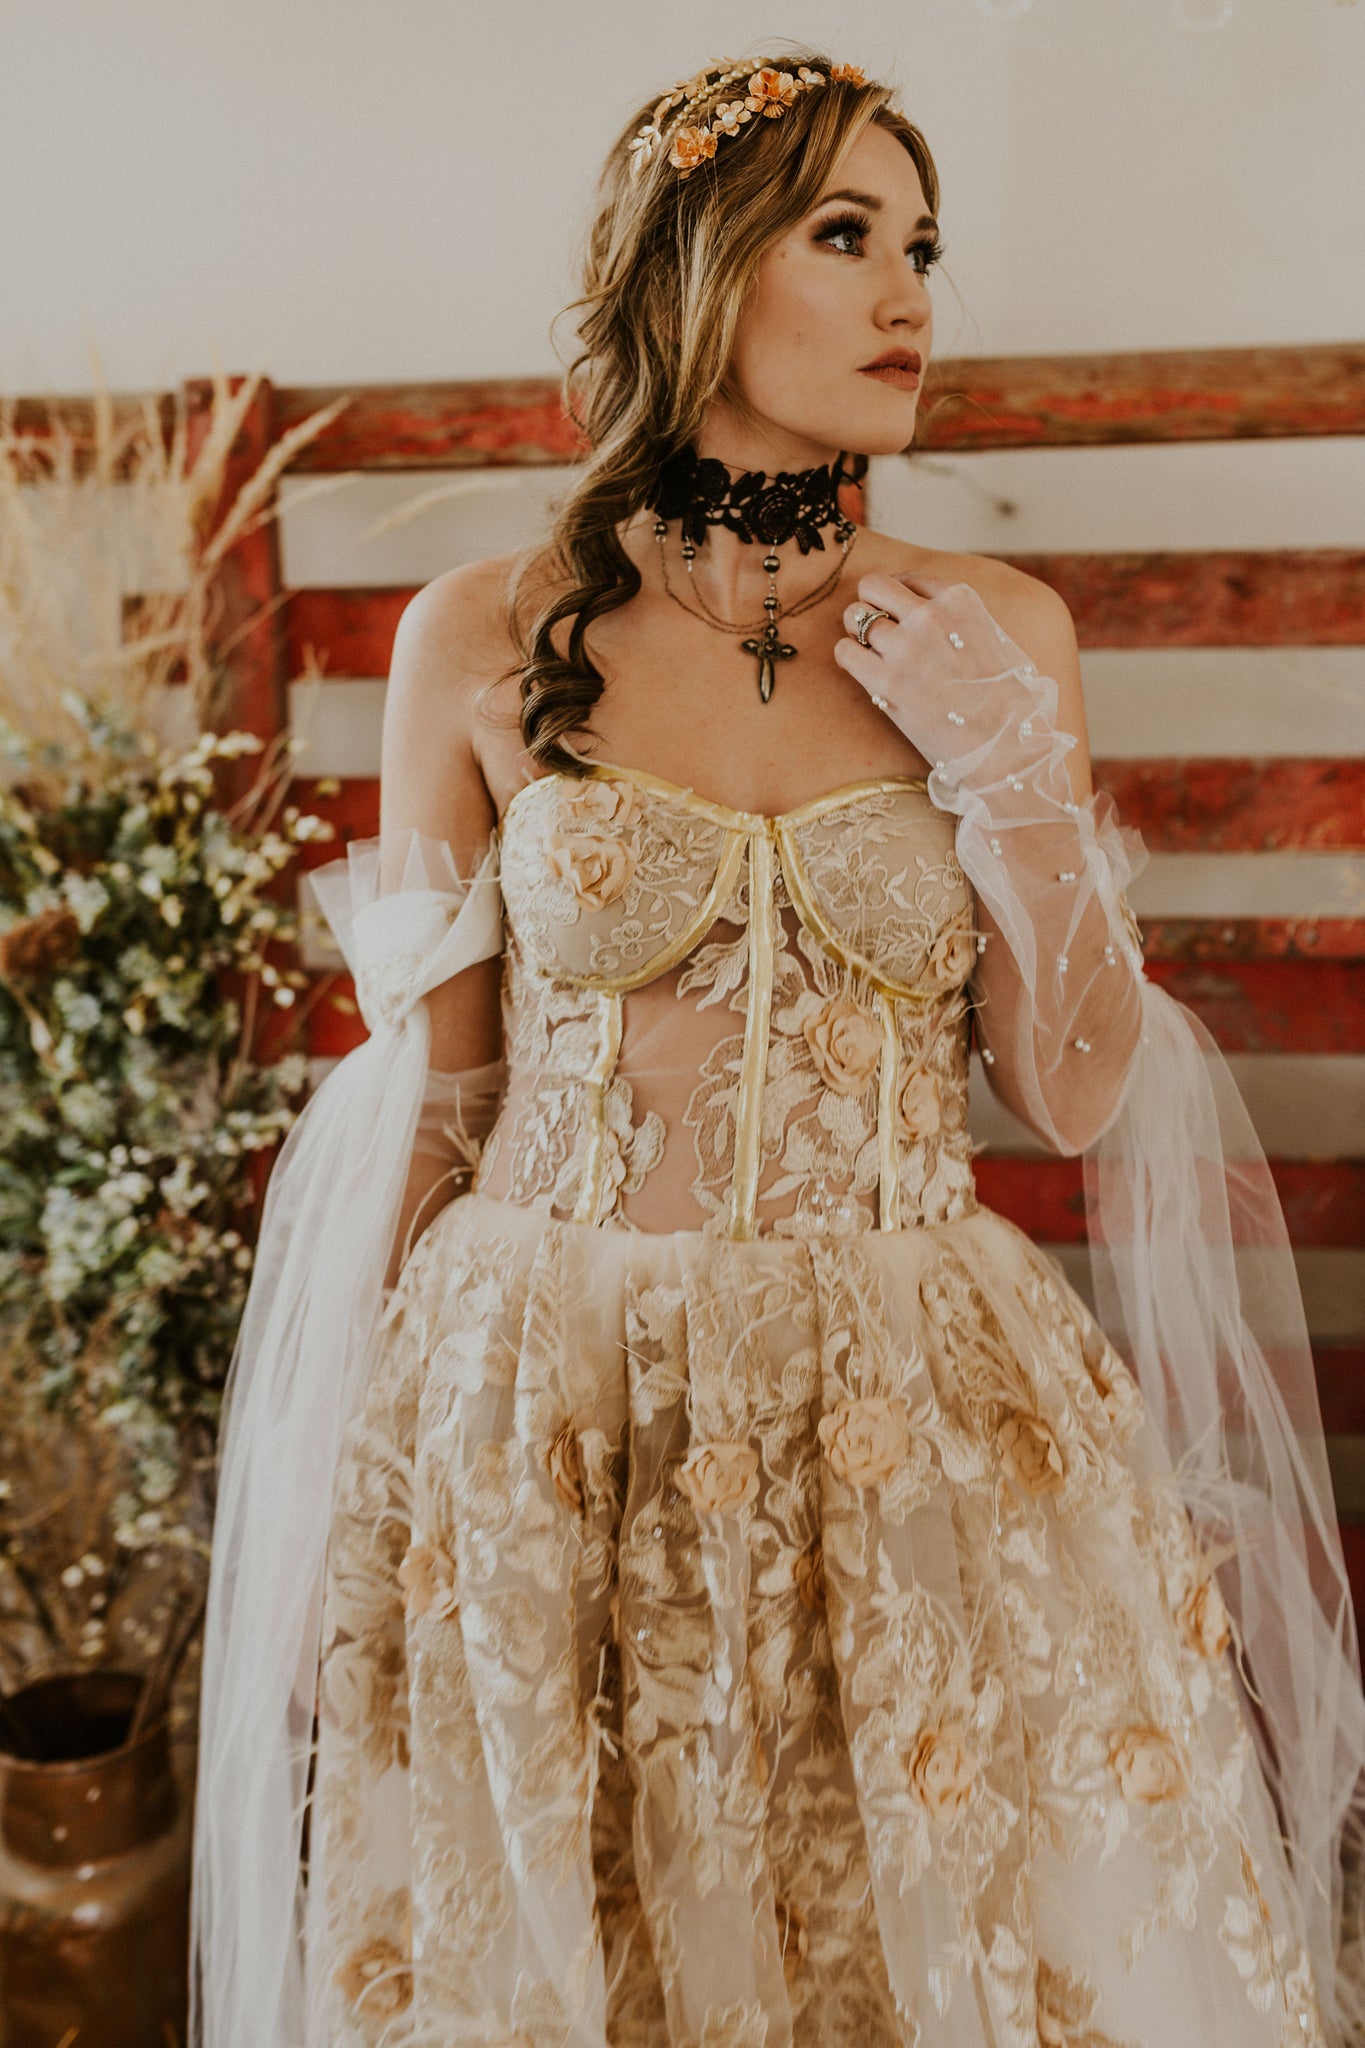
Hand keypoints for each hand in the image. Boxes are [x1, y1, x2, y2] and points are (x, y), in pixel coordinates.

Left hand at [835, 571, 1071, 805]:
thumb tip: (933, 610)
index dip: (898, 595)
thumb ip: (963, 618)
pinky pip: (844, 651)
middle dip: (869, 604)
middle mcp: (930, 617)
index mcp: (961, 600)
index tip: (897, 613)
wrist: (1002, 744)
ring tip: (870, 653)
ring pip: (854, 617)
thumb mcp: (995, 639)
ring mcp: (905, 648)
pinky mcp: (885, 682)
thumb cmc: (1004, 698)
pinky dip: (848, 657)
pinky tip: (863, 670)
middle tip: (874, 628)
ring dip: (857, 633)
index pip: (910, 578)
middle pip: (873, 586)